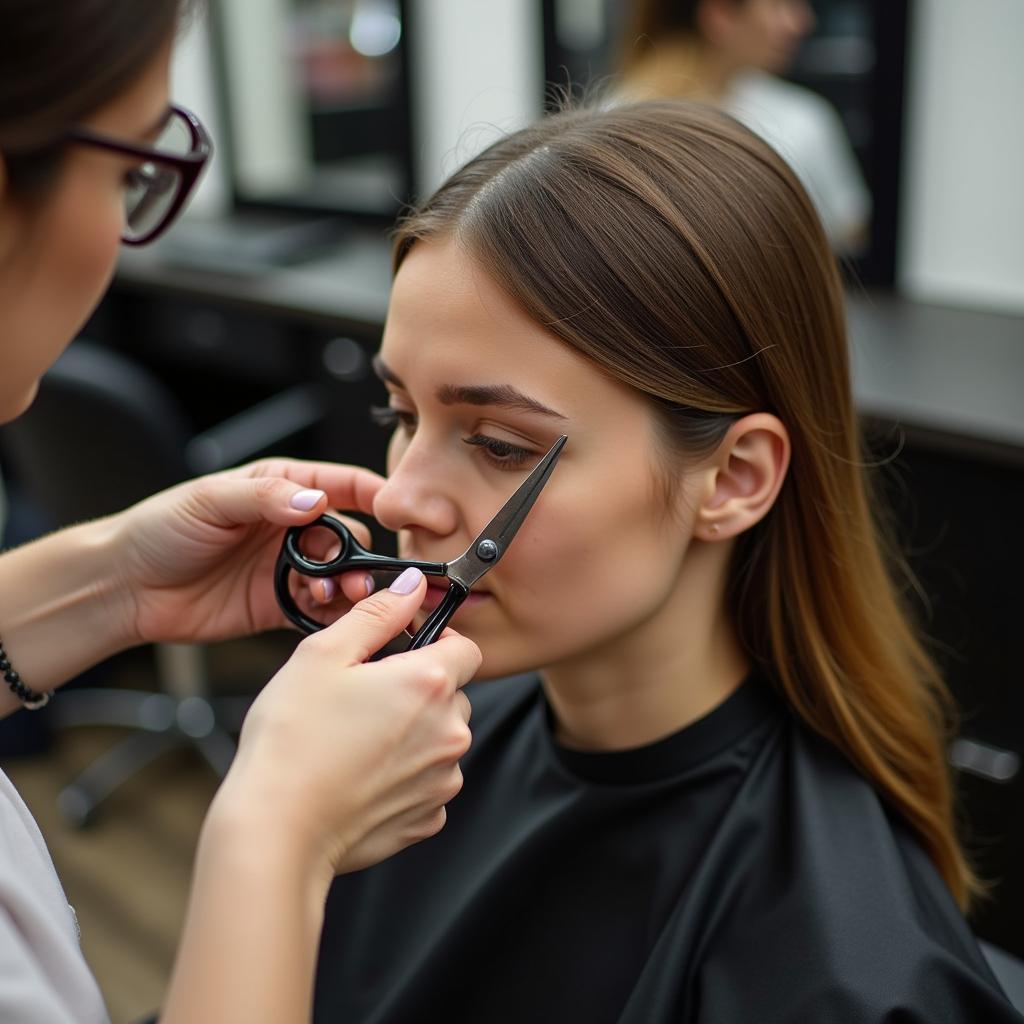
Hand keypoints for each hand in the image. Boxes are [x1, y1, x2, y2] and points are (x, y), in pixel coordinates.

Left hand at [110, 458, 385, 647]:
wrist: (126, 587)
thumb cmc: (160, 529)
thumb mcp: (211, 500)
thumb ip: (265, 497)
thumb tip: (315, 502)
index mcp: (282, 488)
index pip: (344, 485)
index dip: (375, 496)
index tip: (397, 513)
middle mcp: (293, 528)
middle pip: (351, 538)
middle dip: (361, 556)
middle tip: (354, 576)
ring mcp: (288, 568)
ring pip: (340, 577)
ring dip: (348, 587)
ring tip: (338, 597)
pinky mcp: (278, 606)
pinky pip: (318, 611)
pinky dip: (331, 615)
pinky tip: (328, 616)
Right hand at [210, 569, 480, 876]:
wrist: (277, 829)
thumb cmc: (292, 740)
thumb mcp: (323, 654)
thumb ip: (376, 613)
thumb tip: (410, 586)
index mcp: (429, 683)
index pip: (466, 647)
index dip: (436, 642)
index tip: (403, 652)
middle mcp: (449, 731)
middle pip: (453, 694)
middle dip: (420, 690)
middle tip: (366, 699)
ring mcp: (443, 779)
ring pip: (441, 739)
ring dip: (414, 734)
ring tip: (358, 741)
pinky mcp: (428, 817)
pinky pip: (429, 782)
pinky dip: (405, 776)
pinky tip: (363, 776)